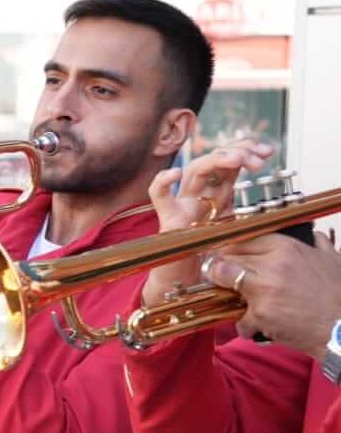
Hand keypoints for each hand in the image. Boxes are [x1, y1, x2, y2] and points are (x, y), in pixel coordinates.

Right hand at [141, 140, 273, 306]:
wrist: (186, 283)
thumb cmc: (210, 259)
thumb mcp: (237, 231)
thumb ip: (248, 216)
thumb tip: (274, 207)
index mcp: (217, 195)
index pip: (230, 162)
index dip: (247, 150)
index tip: (268, 151)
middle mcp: (199, 195)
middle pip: (213, 160)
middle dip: (237, 152)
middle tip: (258, 160)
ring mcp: (182, 204)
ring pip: (193, 170)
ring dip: (215, 160)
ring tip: (236, 160)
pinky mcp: (168, 219)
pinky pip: (158, 196)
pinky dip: (163, 182)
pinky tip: (174, 174)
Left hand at [204, 233, 340, 357]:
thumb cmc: (339, 294)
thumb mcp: (332, 259)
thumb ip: (317, 244)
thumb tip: (312, 236)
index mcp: (287, 247)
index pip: (244, 241)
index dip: (233, 251)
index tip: (228, 258)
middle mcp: (272, 264)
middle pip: (228, 259)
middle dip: (222, 270)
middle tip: (224, 279)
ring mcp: (264, 289)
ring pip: (224, 282)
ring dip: (227, 293)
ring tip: (238, 301)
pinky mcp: (260, 314)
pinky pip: (239, 319)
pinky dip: (247, 326)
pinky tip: (258, 326)